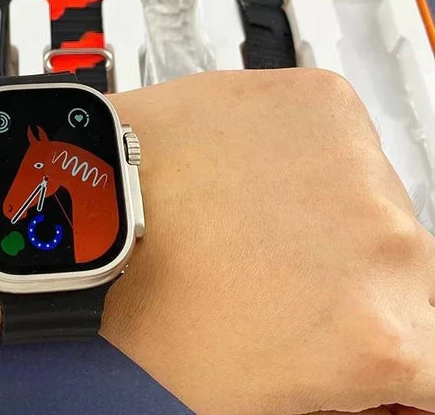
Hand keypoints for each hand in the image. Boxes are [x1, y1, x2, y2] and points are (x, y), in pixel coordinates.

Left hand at [104, 69, 434, 413]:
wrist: (85, 207)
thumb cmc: (138, 302)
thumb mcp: (254, 396)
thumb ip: (339, 384)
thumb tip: (373, 370)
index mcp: (382, 334)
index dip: (410, 359)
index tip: (387, 342)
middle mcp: (387, 242)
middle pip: (414, 273)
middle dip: (363, 283)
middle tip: (291, 276)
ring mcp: (357, 161)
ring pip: (378, 200)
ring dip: (336, 212)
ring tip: (252, 215)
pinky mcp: (323, 101)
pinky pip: (342, 138)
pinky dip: (310, 153)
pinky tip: (247, 168)